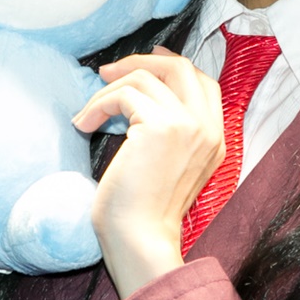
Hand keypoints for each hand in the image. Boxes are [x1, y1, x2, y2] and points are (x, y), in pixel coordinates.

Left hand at [72, 47, 224, 297]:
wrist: (140, 239)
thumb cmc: (143, 212)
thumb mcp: (169, 166)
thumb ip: (170, 133)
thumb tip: (142, 95)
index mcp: (215, 140)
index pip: (205, 84)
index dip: (174, 66)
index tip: (148, 60)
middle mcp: (208, 128)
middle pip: (182, 68)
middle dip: (142, 62)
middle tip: (109, 72)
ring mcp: (187, 125)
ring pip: (146, 78)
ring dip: (108, 91)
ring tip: (87, 114)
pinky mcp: (160, 126)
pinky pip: (123, 95)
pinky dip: (97, 105)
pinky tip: (83, 125)